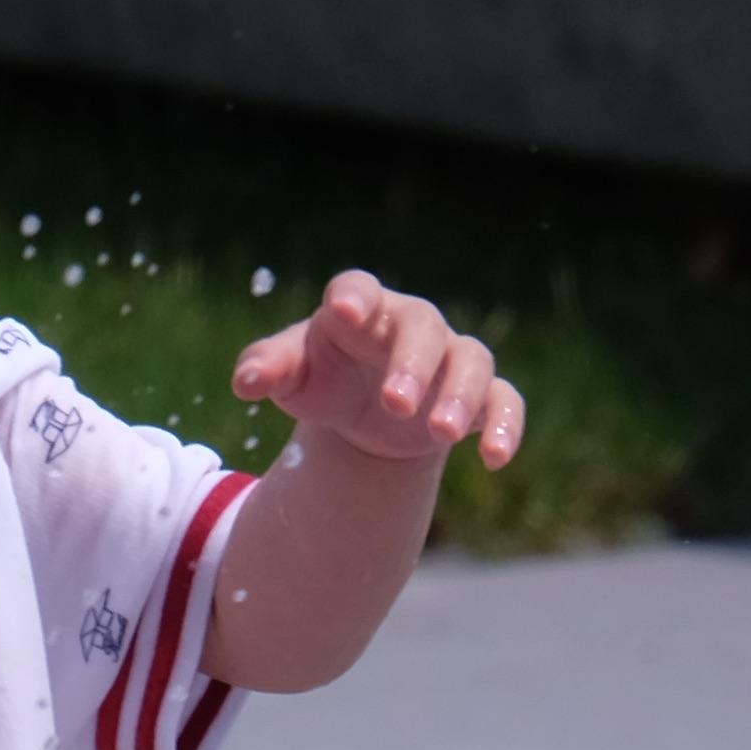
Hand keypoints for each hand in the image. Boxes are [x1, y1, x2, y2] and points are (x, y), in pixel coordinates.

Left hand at [231, 270, 526, 471]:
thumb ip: (268, 369)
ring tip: (442, 432)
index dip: (353, 298)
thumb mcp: (293, 375)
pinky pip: (505, 401)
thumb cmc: (325, 378)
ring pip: (471, 362)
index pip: (359, 290)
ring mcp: (450, 358)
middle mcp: (413, 326)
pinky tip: (495, 459)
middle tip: (394, 404)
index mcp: (361, 309)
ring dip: (460, 395)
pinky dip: (506, 426)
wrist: (363, 412)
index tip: (342, 313)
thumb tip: (244, 383)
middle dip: (411, 364)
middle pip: (423, 329)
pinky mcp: (478, 397)